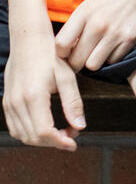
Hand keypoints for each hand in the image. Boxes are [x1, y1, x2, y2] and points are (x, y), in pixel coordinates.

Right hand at [3, 30, 84, 149]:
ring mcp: (9, 103)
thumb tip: (80, 126)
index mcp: (33, 97)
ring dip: (42, 139)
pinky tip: (46, 125)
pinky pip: (15, 127)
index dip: (59, 142)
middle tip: (73, 133)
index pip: (44, 132)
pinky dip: (30, 132)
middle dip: (54, 142)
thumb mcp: (67, 76)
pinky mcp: (7, 102)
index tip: (74, 142)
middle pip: (33, 137)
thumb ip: (73, 102)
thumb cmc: (50, 55)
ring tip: (62, 130)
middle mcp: (17, 103)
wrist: (29, 41)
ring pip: (22, 135)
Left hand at [54, 0, 135, 71]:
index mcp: (84, 13)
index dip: (60, 54)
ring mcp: (115, 33)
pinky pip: (113, 60)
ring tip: (98, 52)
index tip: (66, 53)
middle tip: (81, 57)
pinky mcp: (131, 38)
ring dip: (94, 61)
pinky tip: (114, 46)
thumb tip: (66, 47)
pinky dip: (112, 56)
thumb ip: (77, 23)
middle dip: (76, 62)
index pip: (61, 45)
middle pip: (76, 60)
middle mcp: (98, 24)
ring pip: (93, 65)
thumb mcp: (91, 2)